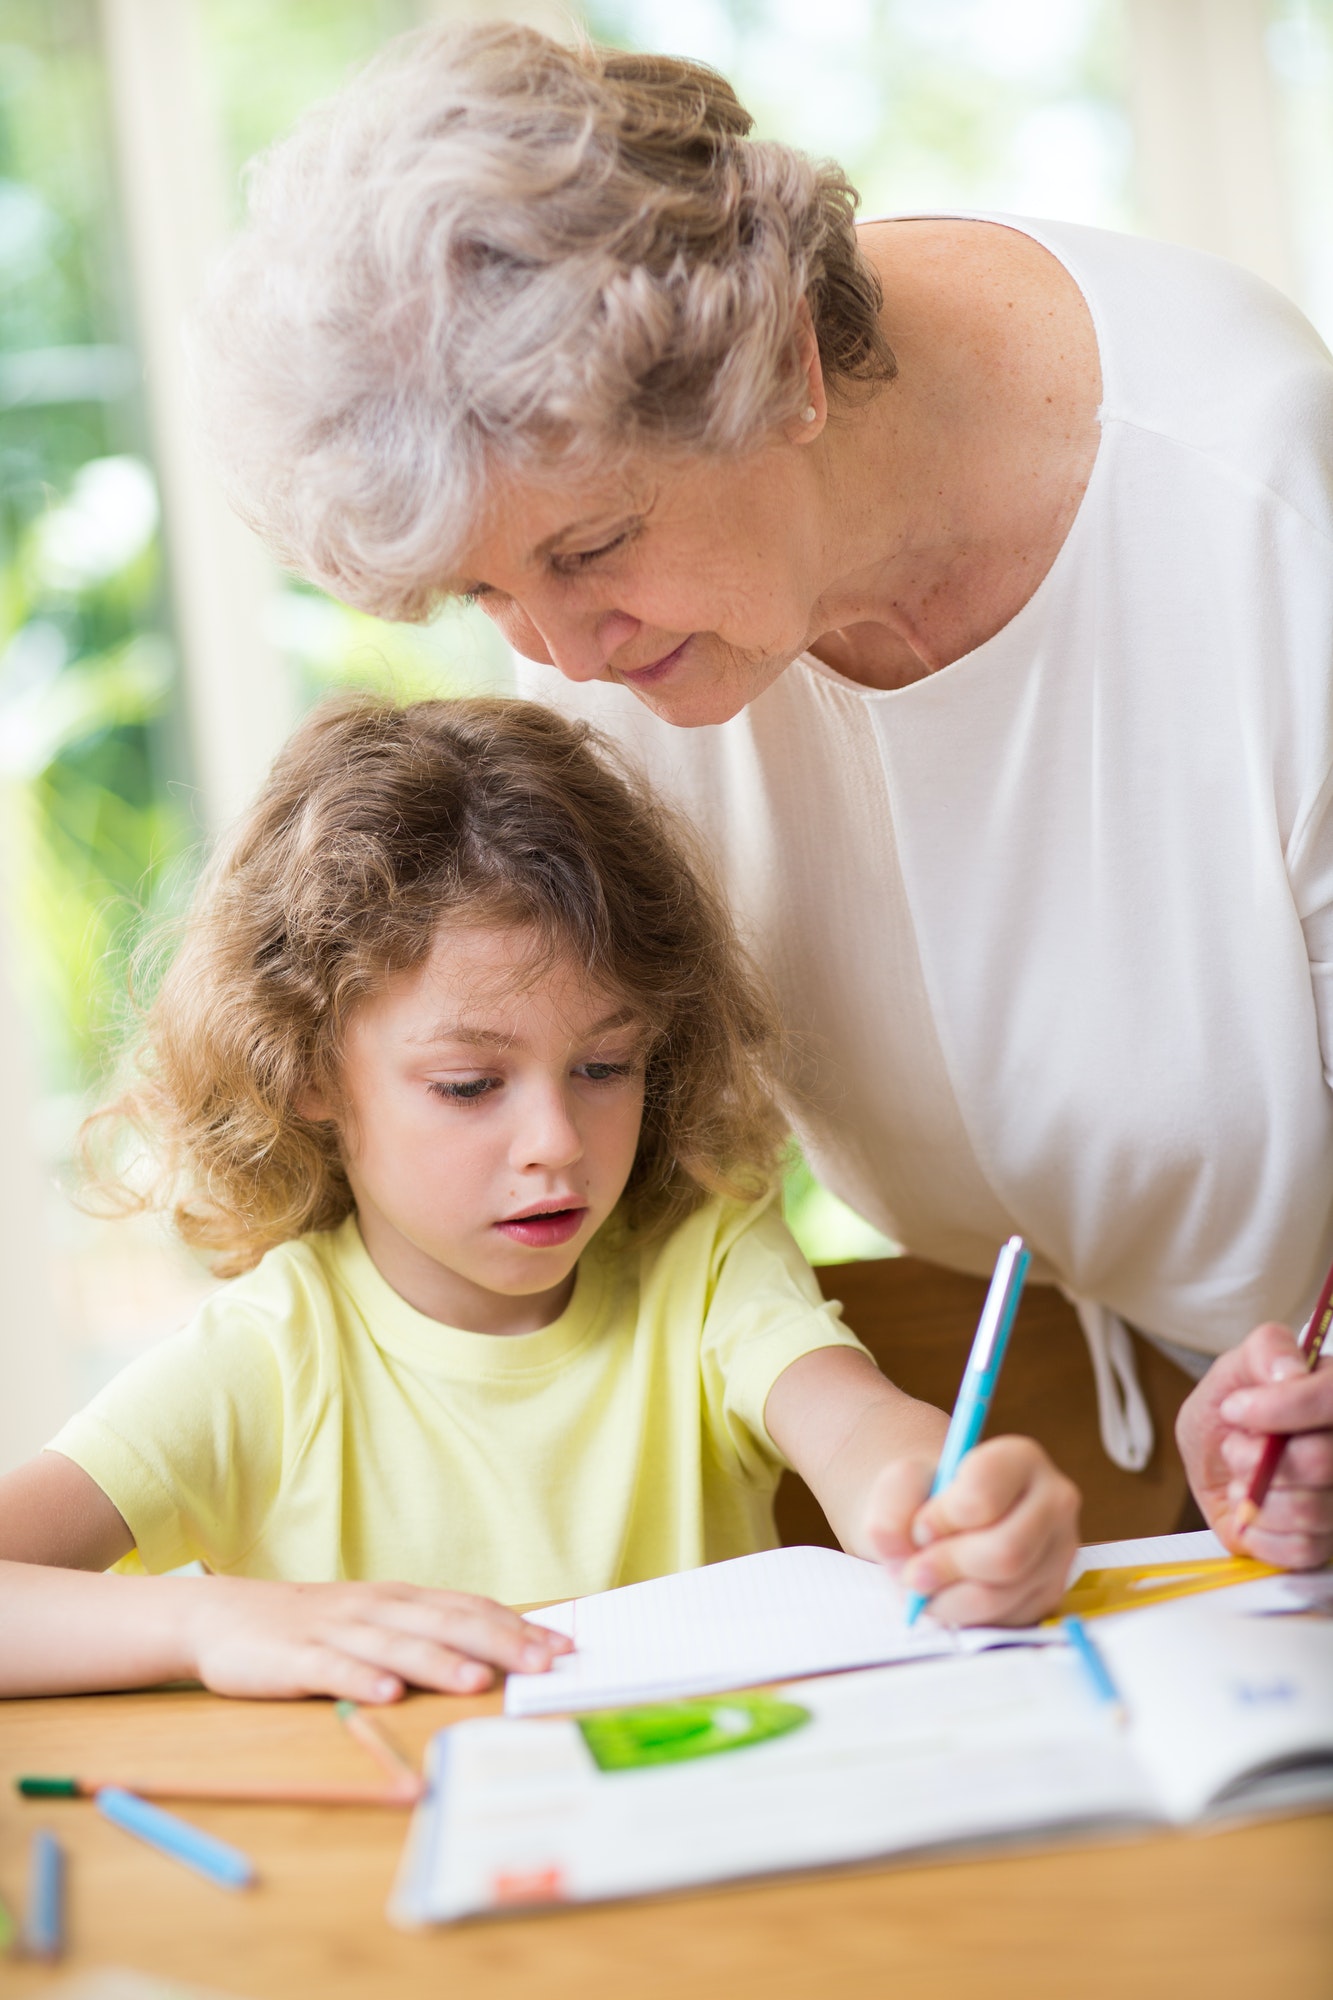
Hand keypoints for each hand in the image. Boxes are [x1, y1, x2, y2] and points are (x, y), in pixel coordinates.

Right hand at [183, 1575, 572, 1702]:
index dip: (519, 1627)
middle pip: (446, 1623)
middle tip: (546, 1665)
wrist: (222, 1616)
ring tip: (478, 1680)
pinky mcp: (295, 1659)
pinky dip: (361, 1680)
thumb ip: (423, 1634)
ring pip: (396, 1646)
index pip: (470, 1609)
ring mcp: (336, 1632)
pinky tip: (386, 1695)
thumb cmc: (311, 1627)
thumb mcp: (373, 1622)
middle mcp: (376, 1609)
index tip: (564, 1648)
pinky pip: (333, 1670)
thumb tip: (492, 1654)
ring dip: (439, 1663)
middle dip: (501, 1643)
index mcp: (400, 1601)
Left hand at [859, 1436, 1080, 1626]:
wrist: (941, 1519)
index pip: (984, 1495)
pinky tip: (948, 1591)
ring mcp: (1058, 1552)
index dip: (942, 1519)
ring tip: (924, 1581)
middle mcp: (1054, 1502)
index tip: (920, 1525)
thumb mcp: (898, 1487)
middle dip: (946, 1567)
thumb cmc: (925, 1496)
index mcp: (1020, 1458)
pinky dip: (962, 1614)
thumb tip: (902, 1555)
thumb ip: (890, 1511)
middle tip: (913, 1570)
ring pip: (1002, 1593)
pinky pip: (1003, 1619)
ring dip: (947, 1596)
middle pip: (1006, 1552)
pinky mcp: (1048, 1594)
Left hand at [1176, 1324, 1332, 1568]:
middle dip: (1255, 1458)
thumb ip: (1266, 1353)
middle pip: (1321, 1461)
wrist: (1216, 1458)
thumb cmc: (1232, 1408)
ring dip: (1254, 1495)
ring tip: (1242, 1477)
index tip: (1234, 1409)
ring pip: (1310, 1511)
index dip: (1283, 1407)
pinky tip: (1252, 1509)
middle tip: (1234, 1446)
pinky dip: (1260, 1532)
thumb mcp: (1235, 1367)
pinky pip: (1301, 1550)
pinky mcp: (1327, 1543)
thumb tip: (1291, 1374)